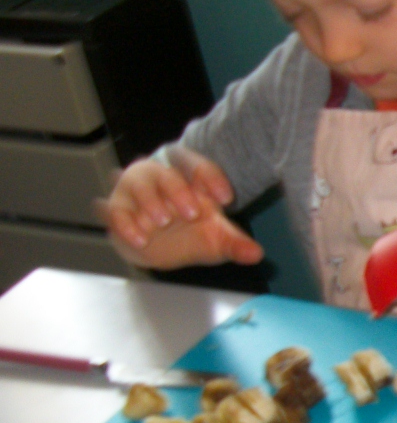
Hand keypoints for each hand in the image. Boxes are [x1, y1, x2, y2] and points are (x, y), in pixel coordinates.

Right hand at [96, 150, 262, 269]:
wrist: (158, 245)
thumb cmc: (191, 232)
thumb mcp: (217, 239)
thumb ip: (235, 243)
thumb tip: (257, 255)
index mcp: (190, 180)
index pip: (200, 167)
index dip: (212, 178)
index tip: (226, 197)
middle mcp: (161, 179)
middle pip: (168, 174)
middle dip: (180, 190)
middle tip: (193, 213)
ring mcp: (136, 192)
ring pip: (138, 184)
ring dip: (150, 201)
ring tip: (163, 221)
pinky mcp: (117, 209)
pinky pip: (115, 210)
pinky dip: (125, 223)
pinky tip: (141, 239)